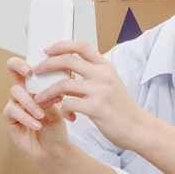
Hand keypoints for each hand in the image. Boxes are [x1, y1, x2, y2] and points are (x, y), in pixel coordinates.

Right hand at [3, 57, 71, 163]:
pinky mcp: (11, 119)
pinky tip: (37, 124)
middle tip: (29, 72)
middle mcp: (23, 91)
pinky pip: (12, 112)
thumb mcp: (60, 105)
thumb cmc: (56, 125)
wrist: (54, 148)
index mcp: (36, 85)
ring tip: (42, 114)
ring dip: (30, 102)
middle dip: (19, 66)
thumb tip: (61, 79)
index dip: (30, 55)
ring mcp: (15, 104)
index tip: (38, 57)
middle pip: (12, 69)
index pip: (31, 64)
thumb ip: (57, 91)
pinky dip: (26, 117)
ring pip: (15, 92)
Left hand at [32, 41, 147, 150]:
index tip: (47, 50)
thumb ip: (92, 76)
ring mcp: (100, 90)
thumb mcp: (110, 85)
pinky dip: (63, 110)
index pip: (81, 46)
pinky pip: (68, 104)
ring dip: (47, 92)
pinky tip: (69, 116)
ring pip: (63, 84)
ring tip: (40, 99)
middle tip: (36, 72)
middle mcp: (103, 75)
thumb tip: (66, 71)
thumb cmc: (121, 109)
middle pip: (67, 60)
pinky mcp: (96, 108)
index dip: (61, 45)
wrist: (138, 128)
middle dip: (46, 65)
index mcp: (106, 67)